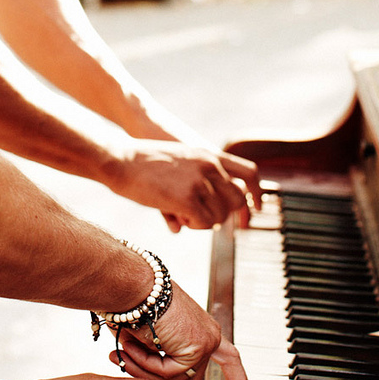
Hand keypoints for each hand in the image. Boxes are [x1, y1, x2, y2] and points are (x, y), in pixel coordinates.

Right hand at [104, 141, 260, 231]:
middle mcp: (210, 165)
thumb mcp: (180, 161)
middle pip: (237, 200)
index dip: (257, 194)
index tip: (256, 210)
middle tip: (203, 216)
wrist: (120, 160)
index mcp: (210, 154)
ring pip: (220, 216)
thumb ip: (200, 180)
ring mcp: (200, 181)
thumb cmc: (144, 163)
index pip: (250, 173)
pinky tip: (178, 217)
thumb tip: (212, 215)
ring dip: (204, 221)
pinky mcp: (187, 197)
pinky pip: (204, 223)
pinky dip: (194, 225)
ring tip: (182, 213)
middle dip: (224, 214)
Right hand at [107, 284, 248, 379]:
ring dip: (144, 369)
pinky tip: (133, 345)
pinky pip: (168, 373)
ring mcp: (206, 342)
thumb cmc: (138, 301)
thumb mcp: (154, 333)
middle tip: (128, 364)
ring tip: (126, 350)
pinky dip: (146, 363)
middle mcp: (209, 335)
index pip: (228, 356)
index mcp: (201, 328)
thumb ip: (161, 357)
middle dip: (155, 378)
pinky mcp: (196, 347)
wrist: (136, 285)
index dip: (236, 377)